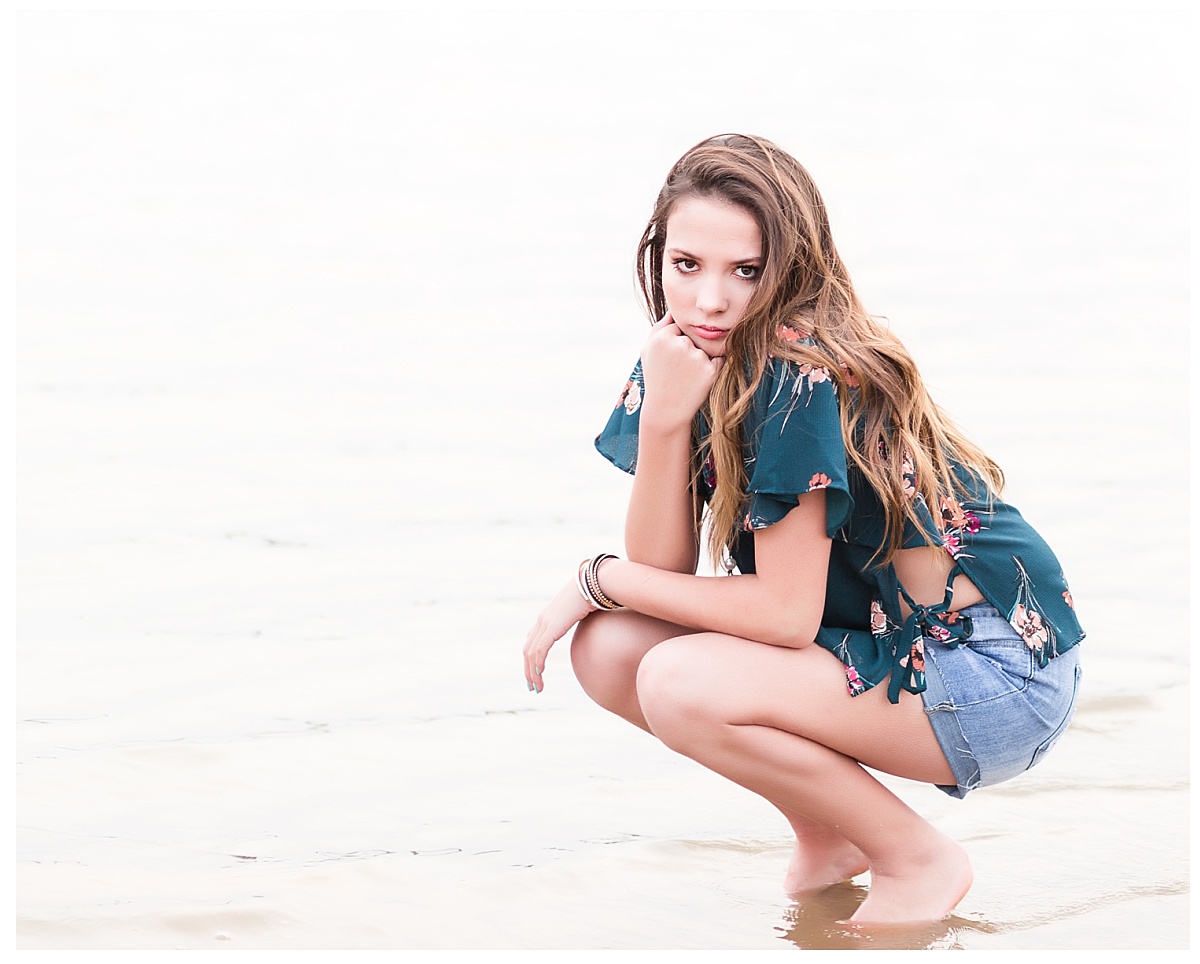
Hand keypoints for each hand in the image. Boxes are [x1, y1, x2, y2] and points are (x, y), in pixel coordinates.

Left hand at [524, 576, 595, 692]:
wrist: (595, 583)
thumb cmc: (594, 594)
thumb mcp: (584, 611)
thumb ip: (581, 620)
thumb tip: (594, 627)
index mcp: (548, 617)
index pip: (533, 642)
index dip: (531, 659)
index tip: (536, 674)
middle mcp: (542, 620)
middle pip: (528, 650)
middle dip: (528, 670)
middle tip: (533, 687)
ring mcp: (545, 623)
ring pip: (531, 653)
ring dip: (532, 673)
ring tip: (537, 688)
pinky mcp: (551, 627)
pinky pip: (540, 650)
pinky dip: (538, 663)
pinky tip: (539, 674)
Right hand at [639, 314, 724, 430]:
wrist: (665, 410)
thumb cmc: (656, 378)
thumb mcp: (648, 350)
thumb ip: (659, 326)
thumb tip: (675, 309)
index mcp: (662, 336)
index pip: (678, 328)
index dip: (674, 345)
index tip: (667, 361)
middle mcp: (680, 344)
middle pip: (692, 337)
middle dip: (688, 351)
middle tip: (676, 371)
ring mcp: (696, 357)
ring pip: (705, 348)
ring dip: (699, 360)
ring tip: (685, 378)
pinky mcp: (710, 370)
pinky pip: (717, 360)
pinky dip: (711, 369)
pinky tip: (696, 381)